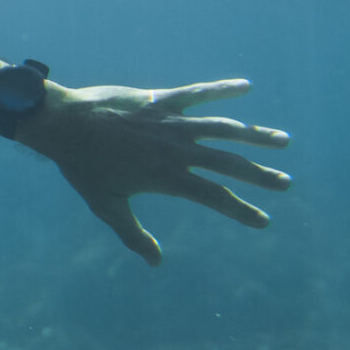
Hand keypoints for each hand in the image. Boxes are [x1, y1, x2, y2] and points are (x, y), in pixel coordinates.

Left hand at [14, 79, 291, 265]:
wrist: (63, 124)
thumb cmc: (82, 167)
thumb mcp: (107, 206)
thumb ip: (134, 235)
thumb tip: (156, 264)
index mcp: (167, 178)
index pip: (215, 198)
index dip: (242, 211)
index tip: (264, 221)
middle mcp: (176, 150)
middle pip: (229, 164)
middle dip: (261, 175)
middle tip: (286, 183)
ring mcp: (170, 122)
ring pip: (224, 128)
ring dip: (255, 135)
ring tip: (283, 140)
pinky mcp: (159, 100)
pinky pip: (197, 92)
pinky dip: (222, 89)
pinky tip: (246, 86)